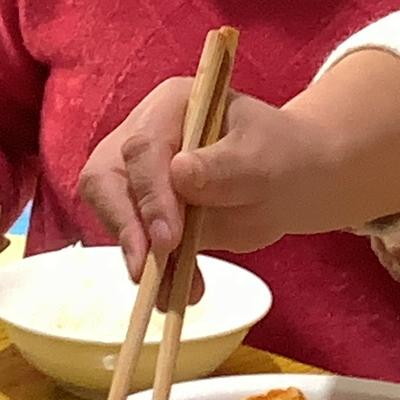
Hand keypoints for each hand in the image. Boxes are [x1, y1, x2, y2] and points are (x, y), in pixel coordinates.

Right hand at [75, 48, 399, 276]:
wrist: (294, 180)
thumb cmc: (281, 156)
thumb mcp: (263, 159)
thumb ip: (224, 168)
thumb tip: (179, 173)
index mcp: (171, 107)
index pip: (142, 148)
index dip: (150, 195)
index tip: (167, 238)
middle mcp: (145, 137)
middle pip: (106, 179)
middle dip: (124, 226)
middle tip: (146, 270)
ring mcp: (141, 177)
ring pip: (116, 216)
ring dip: (142, 259)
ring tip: (174, 292)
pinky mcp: (148, 214)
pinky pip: (140, 245)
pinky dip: (158, 273)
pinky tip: (182, 292)